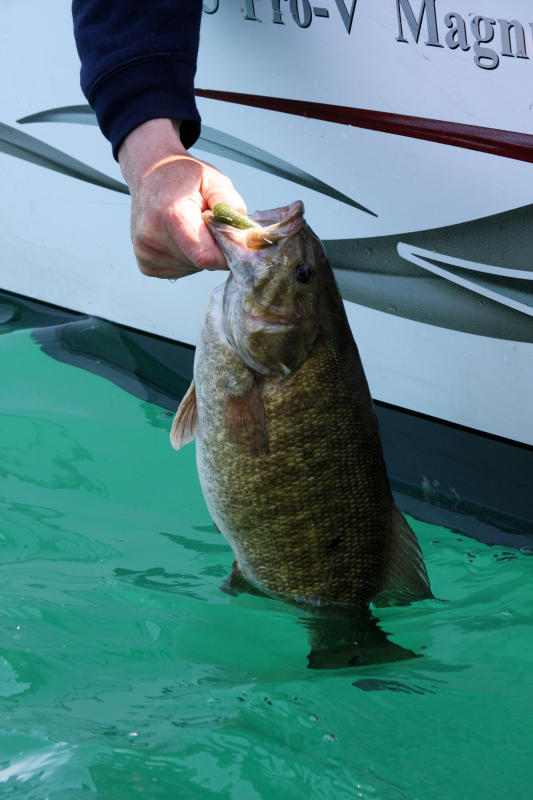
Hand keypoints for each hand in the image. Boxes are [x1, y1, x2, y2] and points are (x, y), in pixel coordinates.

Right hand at [118, 118, 245, 278]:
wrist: (151, 175)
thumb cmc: (184, 177)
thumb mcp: (214, 180)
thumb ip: (230, 206)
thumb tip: (242, 238)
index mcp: (170, 214)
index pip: (206, 257)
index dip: (226, 254)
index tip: (231, 240)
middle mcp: (152, 235)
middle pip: (200, 263)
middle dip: (212, 250)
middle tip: (207, 227)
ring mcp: (144, 250)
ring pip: (190, 269)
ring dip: (198, 254)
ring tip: (191, 229)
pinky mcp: (144, 262)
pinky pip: (176, 272)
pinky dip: (185, 259)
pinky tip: (180, 238)